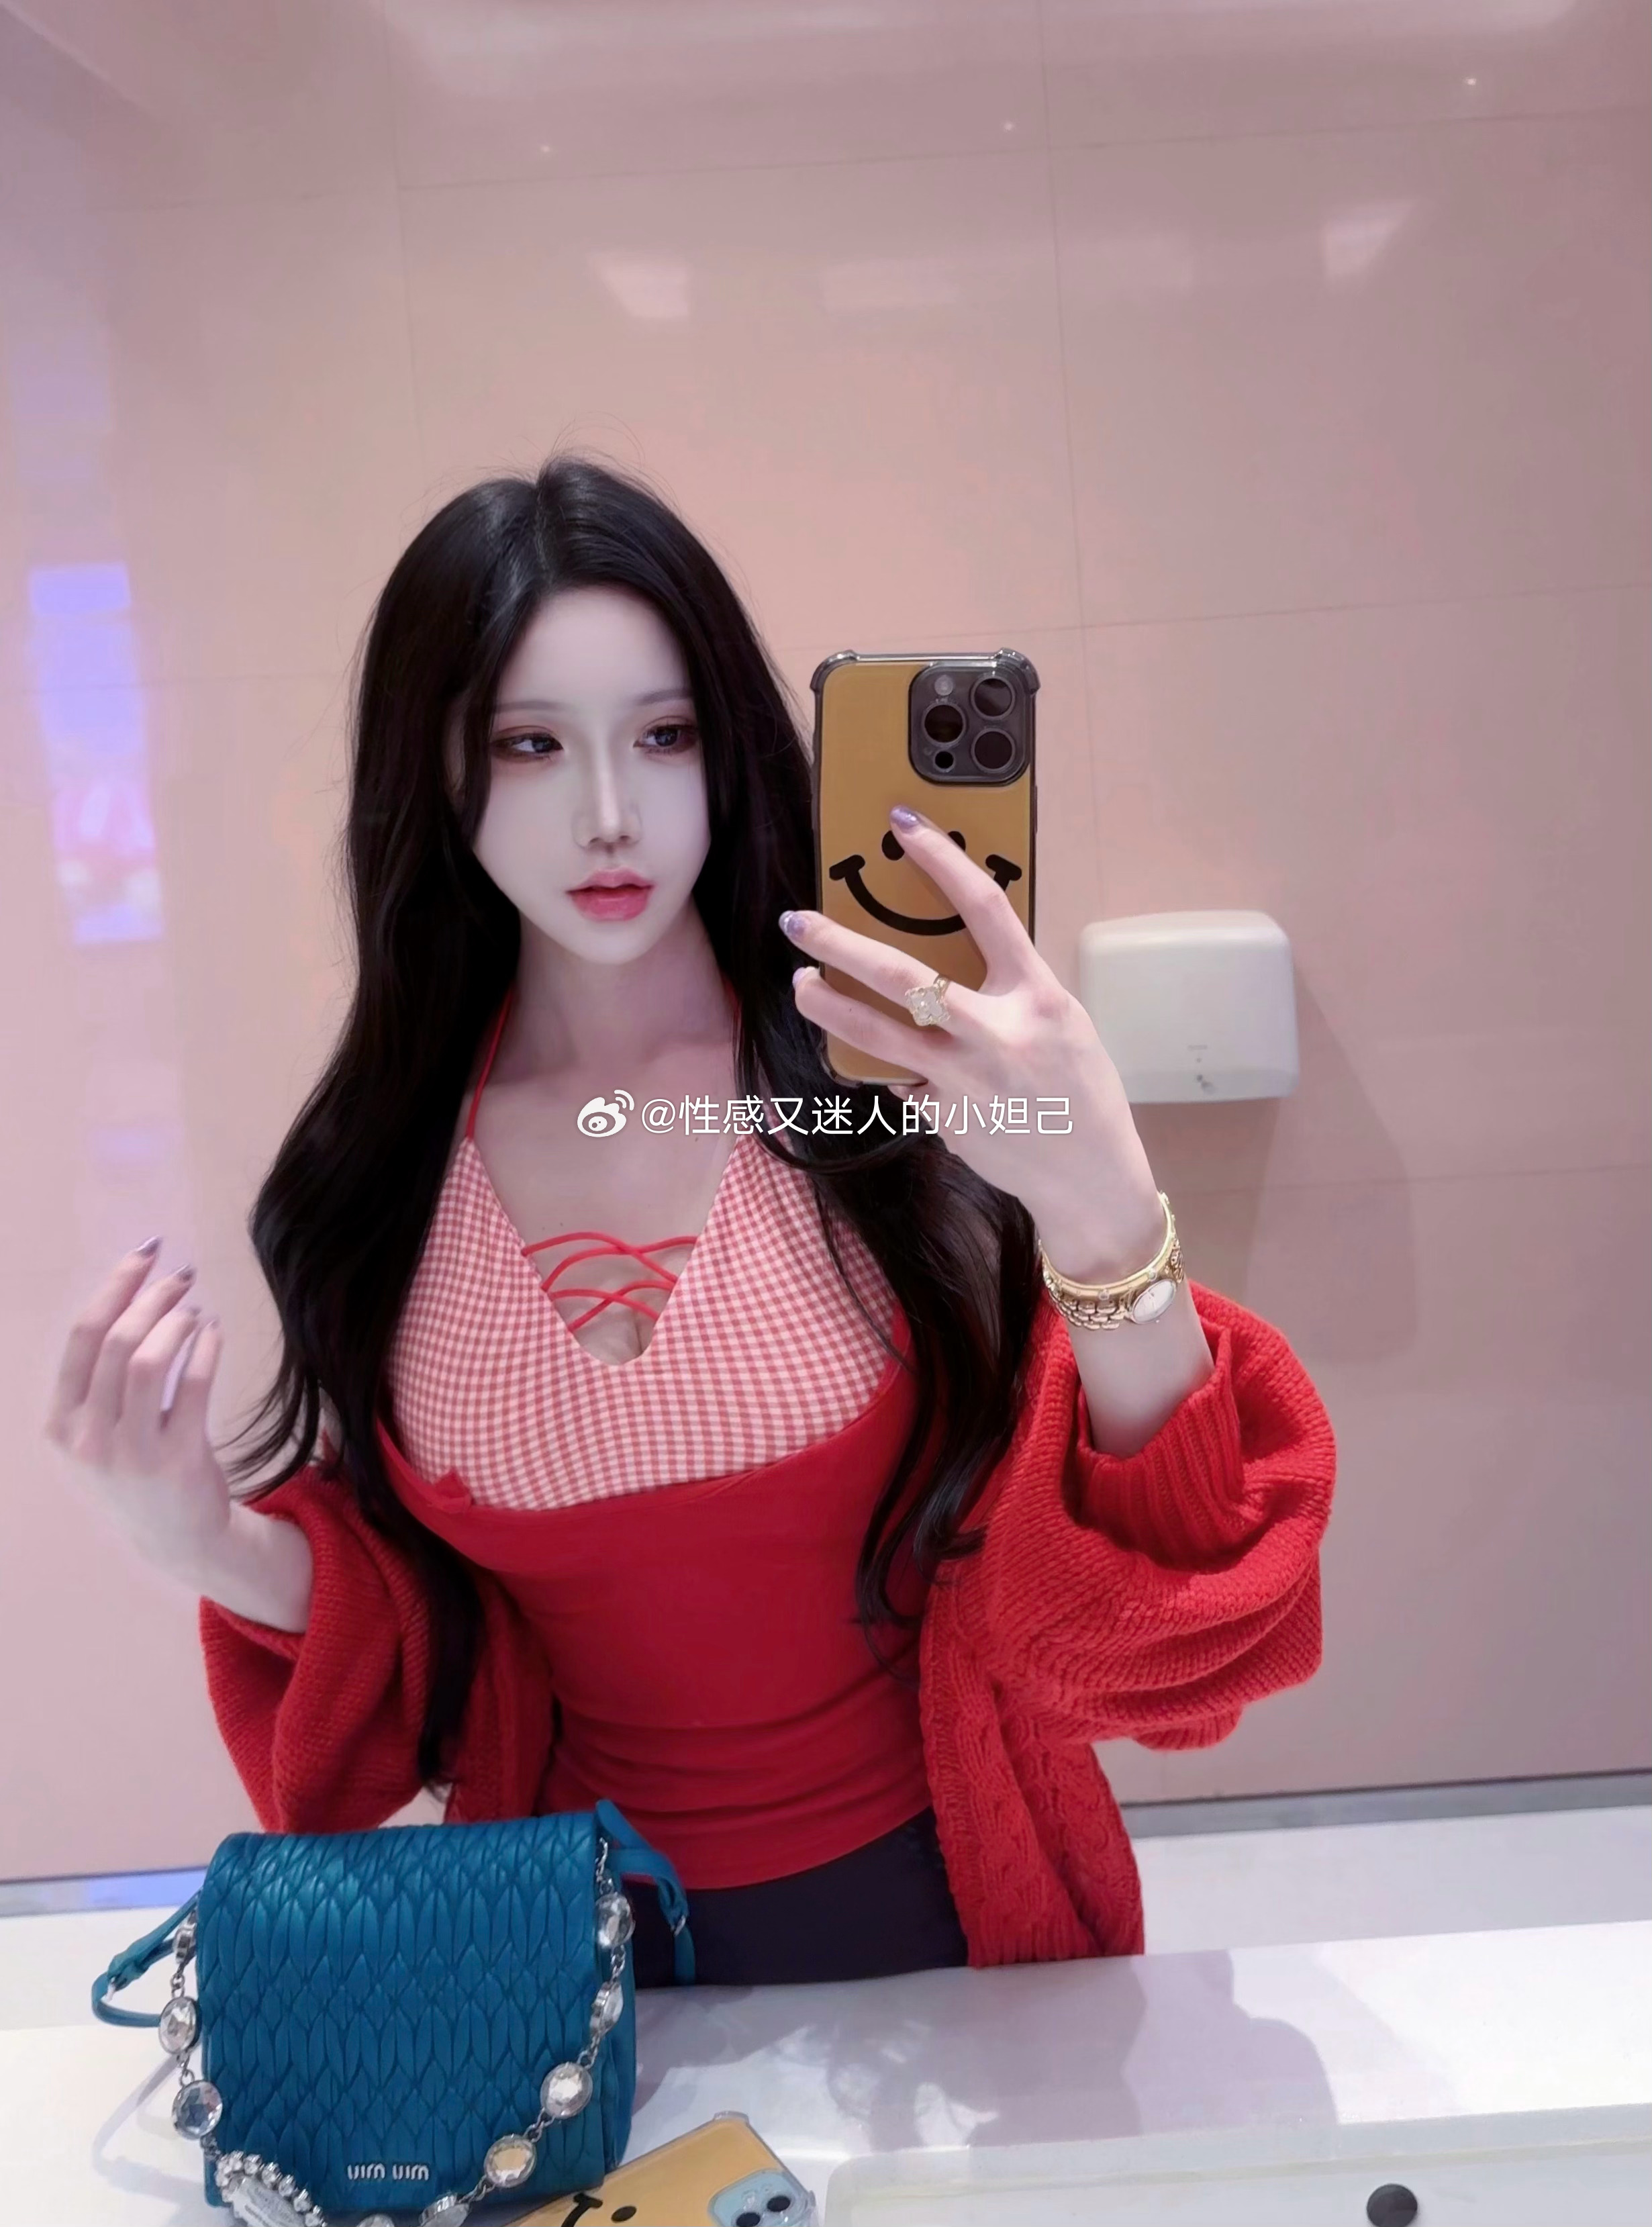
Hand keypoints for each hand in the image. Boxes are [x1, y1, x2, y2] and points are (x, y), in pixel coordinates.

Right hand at [42, 1243, 232, 1580]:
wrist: (175, 1538)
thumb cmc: (135, 1471)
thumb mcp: (95, 1433)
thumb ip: (100, 1379)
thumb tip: (132, 1293)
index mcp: (60, 1423)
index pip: (82, 1337)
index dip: (114, 1287)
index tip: (144, 1254)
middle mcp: (88, 1438)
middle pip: (117, 1341)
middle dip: (152, 1297)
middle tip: (182, 1277)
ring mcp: (131, 1452)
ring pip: (151, 1360)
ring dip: (177, 1321)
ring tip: (195, 1308)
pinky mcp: (179, 1460)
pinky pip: (196, 1385)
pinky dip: (207, 1348)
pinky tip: (215, 1332)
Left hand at [783, 803, 1166, 1280]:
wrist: (1091, 1179)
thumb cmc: (1083, 1093)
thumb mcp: (1063, 1023)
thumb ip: (1012, 990)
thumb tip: (955, 960)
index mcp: (1037, 996)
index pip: (986, 909)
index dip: (942, 860)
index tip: (904, 824)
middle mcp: (997, 1033)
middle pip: (902, 976)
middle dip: (839, 946)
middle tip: (798, 922)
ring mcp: (963, 1079)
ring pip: (875, 1034)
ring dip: (827, 1007)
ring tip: (801, 984)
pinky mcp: (942, 1117)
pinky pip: (900, 1080)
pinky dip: (890, 1068)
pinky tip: (889, 1066)